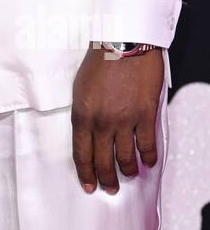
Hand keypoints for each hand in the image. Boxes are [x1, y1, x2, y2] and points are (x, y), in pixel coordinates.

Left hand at [71, 44, 164, 194]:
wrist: (123, 41)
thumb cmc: (100, 61)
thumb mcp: (80, 89)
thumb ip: (84, 113)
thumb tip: (89, 133)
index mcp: (82, 115)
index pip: (81, 154)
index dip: (85, 174)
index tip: (89, 186)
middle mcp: (102, 122)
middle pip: (103, 161)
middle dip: (106, 179)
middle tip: (110, 188)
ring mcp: (125, 120)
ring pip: (125, 157)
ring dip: (128, 170)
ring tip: (130, 175)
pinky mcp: (145, 114)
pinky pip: (147, 144)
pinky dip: (148, 157)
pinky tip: (148, 162)